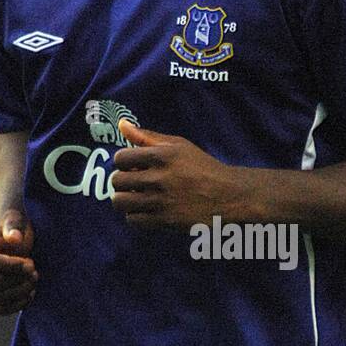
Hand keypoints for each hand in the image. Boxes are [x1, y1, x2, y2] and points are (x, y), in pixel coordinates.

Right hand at [0, 209, 37, 314]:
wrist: (11, 245)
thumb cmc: (13, 230)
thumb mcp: (15, 220)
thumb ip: (14, 225)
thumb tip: (14, 238)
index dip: (11, 266)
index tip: (31, 264)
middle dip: (19, 279)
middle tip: (35, 272)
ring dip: (21, 291)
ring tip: (34, 279)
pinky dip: (17, 304)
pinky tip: (29, 293)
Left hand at [111, 120, 249, 229]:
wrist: (228, 195)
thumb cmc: (202, 167)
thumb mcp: (178, 146)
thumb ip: (147, 137)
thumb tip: (121, 125)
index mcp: (162, 155)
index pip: (120, 158)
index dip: (123, 163)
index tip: (133, 167)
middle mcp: (160, 178)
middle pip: (117, 181)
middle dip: (122, 182)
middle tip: (133, 184)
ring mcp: (162, 201)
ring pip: (120, 203)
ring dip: (125, 201)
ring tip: (135, 198)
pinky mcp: (166, 221)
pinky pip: (133, 220)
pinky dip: (136, 216)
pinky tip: (146, 210)